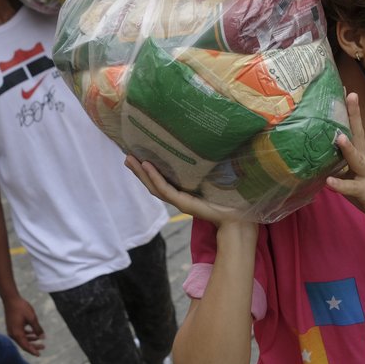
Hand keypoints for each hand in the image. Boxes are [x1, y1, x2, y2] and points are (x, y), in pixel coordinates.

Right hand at [4, 296, 44, 355]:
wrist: (11, 299)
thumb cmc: (21, 307)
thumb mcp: (32, 318)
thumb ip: (37, 328)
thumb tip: (43, 337)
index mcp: (17, 333)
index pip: (25, 346)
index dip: (33, 350)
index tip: (39, 354)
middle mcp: (12, 334)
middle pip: (24, 344)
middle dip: (33, 346)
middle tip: (43, 347)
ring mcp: (11, 330)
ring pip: (22, 339)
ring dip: (31, 340)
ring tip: (40, 339)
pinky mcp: (12, 326)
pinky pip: (20, 334)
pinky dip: (27, 334)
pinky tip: (33, 333)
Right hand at [125, 155, 247, 227]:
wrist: (238, 219)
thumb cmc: (231, 199)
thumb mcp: (215, 179)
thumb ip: (209, 168)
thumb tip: (210, 143)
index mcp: (184, 192)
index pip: (161, 181)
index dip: (148, 170)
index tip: (139, 156)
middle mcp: (178, 197)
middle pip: (152, 183)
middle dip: (138, 171)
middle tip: (126, 156)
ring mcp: (179, 201)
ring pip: (154, 186)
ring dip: (140, 173)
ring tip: (130, 159)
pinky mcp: (184, 203)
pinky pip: (165, 189)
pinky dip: (154, 177)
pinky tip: (146, 165)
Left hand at [325, 93, 364, 234]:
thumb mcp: (349, 175)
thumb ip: (336, 163)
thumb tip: (314, 152)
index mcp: (359, 155)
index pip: (354, 128)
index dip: (350, 110)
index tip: (344, 89)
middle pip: (359, 134)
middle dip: (354, 115)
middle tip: (349, 95)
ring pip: (358, 159)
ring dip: (348, 148)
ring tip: (338, 137)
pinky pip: (352, 188)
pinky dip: (340, 185)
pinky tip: (328, 182)